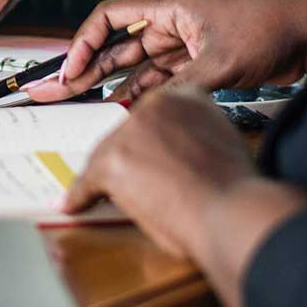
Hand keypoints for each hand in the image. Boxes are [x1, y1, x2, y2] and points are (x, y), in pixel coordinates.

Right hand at [24, 0, 306, 103]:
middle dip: (87, 68)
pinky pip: (163, 78)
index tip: (70, 72)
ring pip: (139, 64)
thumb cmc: (269, 30)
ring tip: (83, 104)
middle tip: (57, 92)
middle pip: (118, 44)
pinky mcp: (204, 62)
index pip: (110, 17)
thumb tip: (146, 114)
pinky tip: (125, 108)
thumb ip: (181, 88)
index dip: (83, 43)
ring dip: (113, 83)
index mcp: (170, 9)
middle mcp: (173, 24)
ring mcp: (188, 44)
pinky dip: (144, 91)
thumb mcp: (222, 62)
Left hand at [58, 87, 306, 306]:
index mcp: (186, 96)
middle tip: (135, 184)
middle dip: (127, 161)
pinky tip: (73, 204)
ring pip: (105, 156)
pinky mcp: (113, 160)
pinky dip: (80, 196)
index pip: (151, 117)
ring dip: (107, 180)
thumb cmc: (234, 190)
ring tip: (111, 197)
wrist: (232, 211)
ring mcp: (131, 131)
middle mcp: (155, 104)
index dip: (147, 144)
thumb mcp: (221, 144)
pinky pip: (88, 181)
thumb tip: (174, 157)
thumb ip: (195, 139)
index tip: (146, 159)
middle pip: (124, 133)